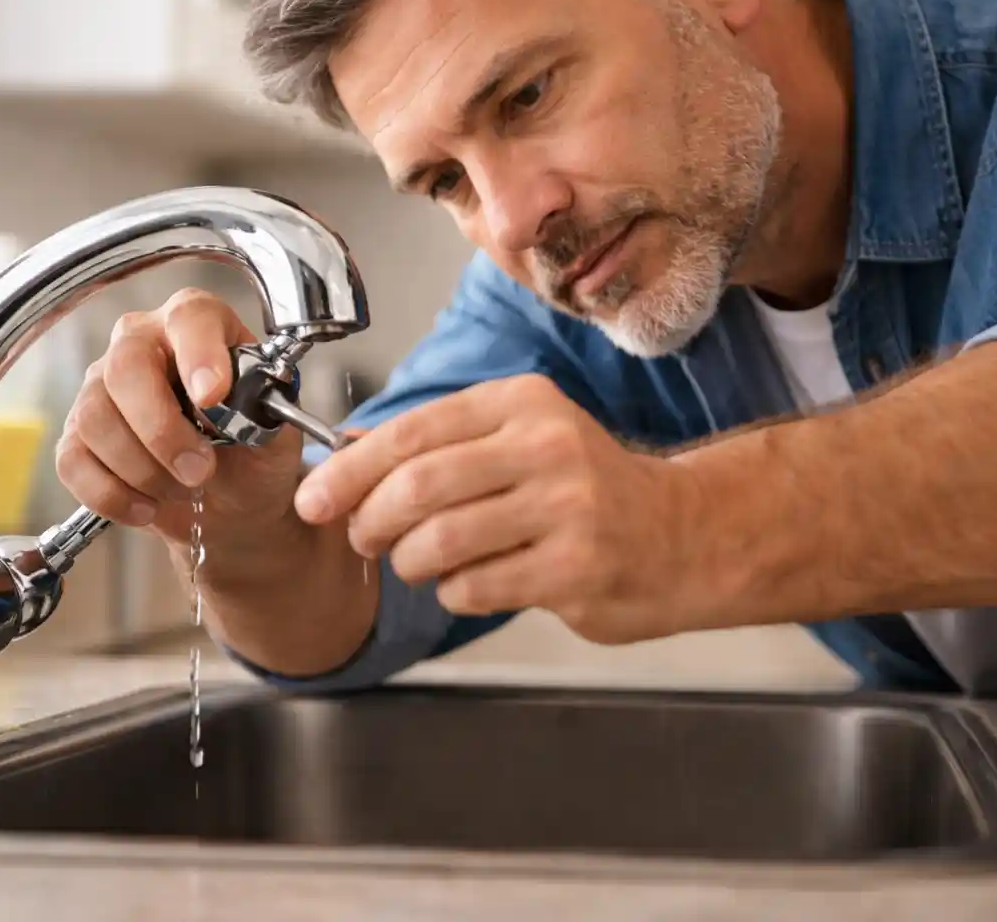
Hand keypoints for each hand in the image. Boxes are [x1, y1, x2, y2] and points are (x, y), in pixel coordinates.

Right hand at [55, 287, 305, 550]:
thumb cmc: (253, 453)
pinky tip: (148, 507)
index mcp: (199, 325)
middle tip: (200, 471)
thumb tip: (228, 400)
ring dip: (144, 469)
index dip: (199, 353)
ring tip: (183, 489)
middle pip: (126, 366)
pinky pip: (74, 460)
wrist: (232, 502)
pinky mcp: (78, 435)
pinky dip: (113, 495)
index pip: (190, 317)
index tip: (213, 396)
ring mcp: (101, 386)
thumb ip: (260, 408)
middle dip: (162, 429)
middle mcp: (142, 343)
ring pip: (96, 417)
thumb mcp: (275, 430)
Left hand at [292, 374, 711, 643]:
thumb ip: (440, 443)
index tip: (315, 499)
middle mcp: (546, 446)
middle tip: (361, 539)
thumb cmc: (587, 487)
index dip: (350, 470)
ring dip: (410, 563)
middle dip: (369, 522)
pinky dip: (453, 593)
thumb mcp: (520, 437)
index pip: (413, 431)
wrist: (681, 534)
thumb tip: (344, 452)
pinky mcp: (575, 568)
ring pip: (440, 542)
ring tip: (418, 564)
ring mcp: (566, 508)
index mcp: (522, 403)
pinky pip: (474, 588)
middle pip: (418, 487)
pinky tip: (472, 582)